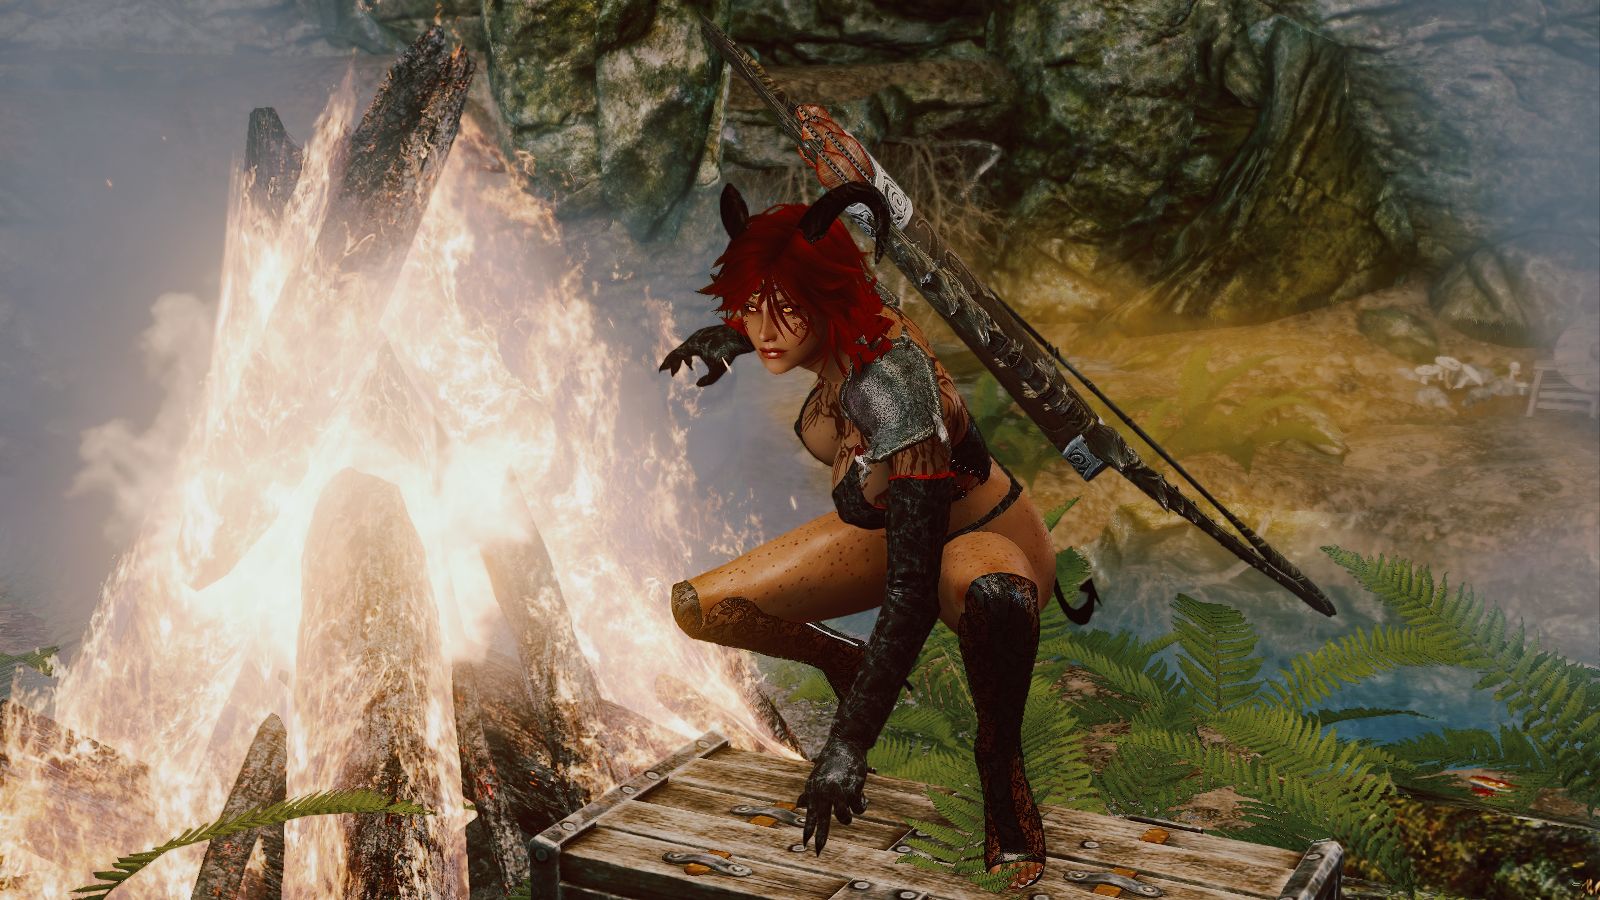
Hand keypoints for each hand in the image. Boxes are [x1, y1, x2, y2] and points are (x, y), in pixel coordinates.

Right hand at [658, 324, 752, 386]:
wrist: (739, 335)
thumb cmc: (728, 353)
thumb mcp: (718, 370)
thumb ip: (707, 380)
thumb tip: (698, 384)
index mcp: (692, 346)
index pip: (675, 355)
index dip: (667, 363)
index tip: (661, 371)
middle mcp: (694, 338)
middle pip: (680, 351)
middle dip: (675, 363)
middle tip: (673, 374)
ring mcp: (700, 334)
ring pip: (687, 347)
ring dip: (685, 358)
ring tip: (688, 368)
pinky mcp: (707, 333)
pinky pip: (694, 343)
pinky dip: (692, 352)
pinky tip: (698, 358)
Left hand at [797, 738, 867, 855]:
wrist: (845, 746)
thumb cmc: (830, 763)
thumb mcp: (816, 778)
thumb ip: (809, 794)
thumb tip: (798, 804)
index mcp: (814, 791)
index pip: (811, 814)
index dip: (808, 829)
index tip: (805, 843)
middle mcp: (824, 792)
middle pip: (823, 820)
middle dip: (822, 836)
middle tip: (818, 850)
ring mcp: (838, 791)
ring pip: (845, 817)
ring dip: (849, 815)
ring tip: (852, 803)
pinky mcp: (852, 789)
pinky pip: (858, 808)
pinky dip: (861, 804)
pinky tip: (861, 794)